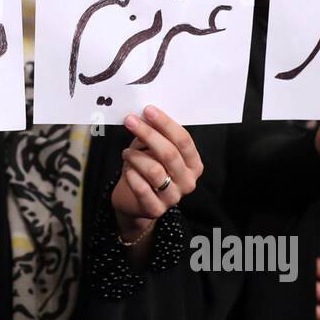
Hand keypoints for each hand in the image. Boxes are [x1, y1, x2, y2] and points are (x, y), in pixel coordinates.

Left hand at [111, 105, 202, 240]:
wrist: (135, 202)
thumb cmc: (148, 169)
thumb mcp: (153, 150)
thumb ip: (154, 134)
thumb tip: (145, 113)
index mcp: (193, 164)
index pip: (183, 140)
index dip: (165, 124)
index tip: (148, 110)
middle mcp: (188, 181)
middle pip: (169, 154)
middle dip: (148, 134)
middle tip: (130, 121)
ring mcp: (173, 197)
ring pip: (155, 171)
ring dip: (136, 156)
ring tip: (126, 152)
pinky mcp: (156, 209)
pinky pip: (142, 188)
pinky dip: (131, 175)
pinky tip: (127, 169)